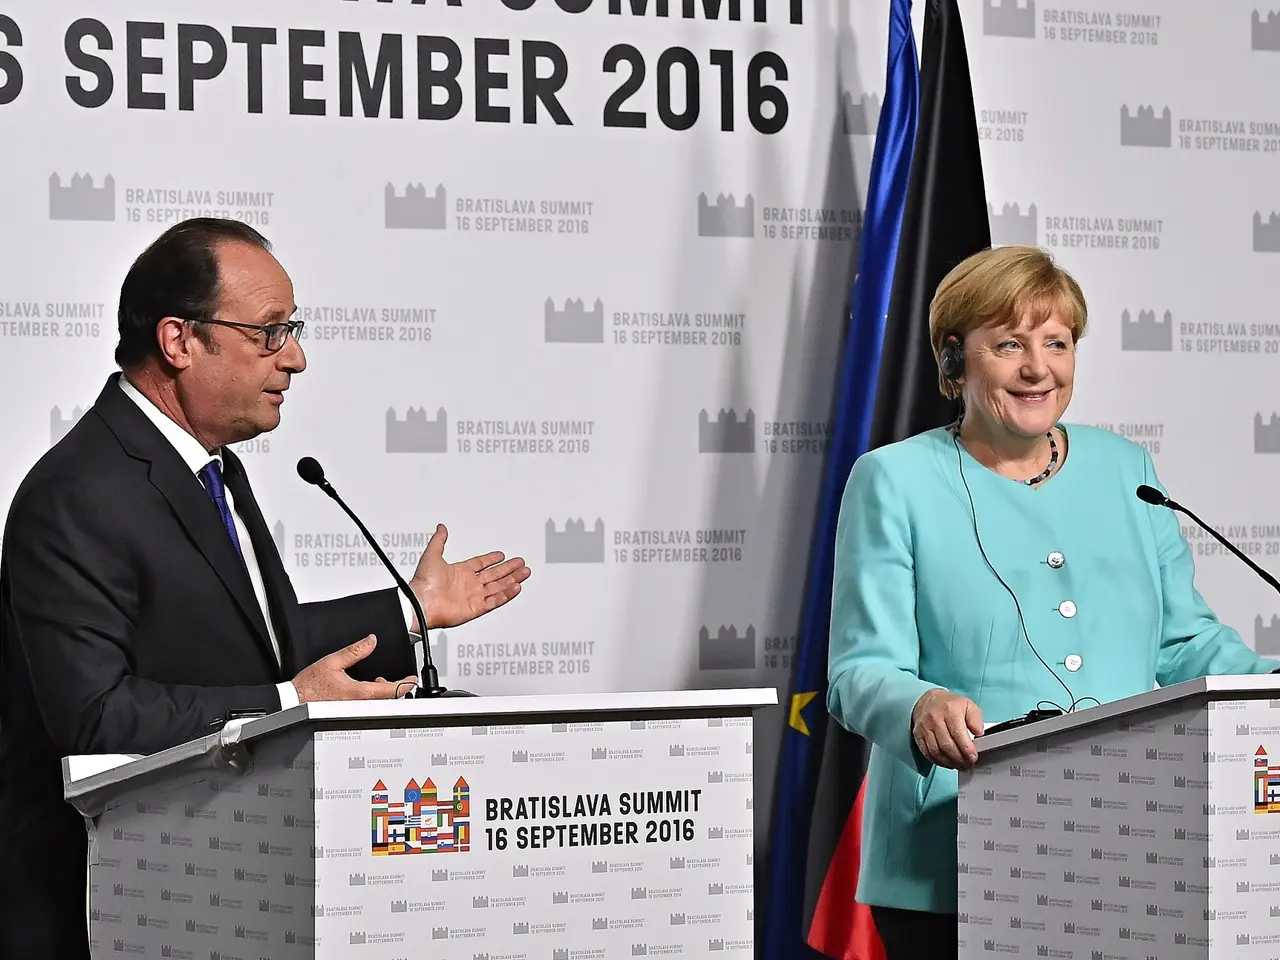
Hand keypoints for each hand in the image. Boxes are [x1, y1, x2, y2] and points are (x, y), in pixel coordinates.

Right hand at [292, 635, 415, 703]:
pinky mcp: (348, 714)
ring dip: (382, 694)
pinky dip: (372, 699)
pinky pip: (367, 708)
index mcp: (359, 692)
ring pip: (378, 705)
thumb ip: (355, 651)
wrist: (294, 702)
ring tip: (376, 682)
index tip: (411, 679)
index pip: (391, 690)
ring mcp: (354, 711)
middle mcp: (359, 705)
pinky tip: (364, 690)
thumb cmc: (309, 686)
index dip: (406, 684)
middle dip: (393, 689)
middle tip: (391, 679)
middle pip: (387, 700)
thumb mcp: (332, 662)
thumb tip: (371, 641)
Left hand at [408, 524, 530, 629]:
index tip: (502, 555)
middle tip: (521, 563)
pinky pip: (495, 601)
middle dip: (509, 569)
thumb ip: (439, 541)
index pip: (481, 564)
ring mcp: (473, 596)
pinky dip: (506, 594)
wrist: (421, 602)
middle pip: (494, 575)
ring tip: (524, 573)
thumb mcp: (431, 555)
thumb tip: (441, 528)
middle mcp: (468, 585)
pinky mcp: (476, 608)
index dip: (491, 559)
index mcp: (459, 572)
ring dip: (512, 580)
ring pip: (498, 587)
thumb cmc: (423, 582)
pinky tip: (516, 587)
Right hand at [911, 688, 982, 768]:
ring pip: (936, 751)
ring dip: (949, 762)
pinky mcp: (918, 735)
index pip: (958, 734)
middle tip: (968, 763)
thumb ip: (976, 719)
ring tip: (959, 765)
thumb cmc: (950, 705)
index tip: (973, 757)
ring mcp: (924, 727)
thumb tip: (979, 733)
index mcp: (949, 710)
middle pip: (947, 745)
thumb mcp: (968, 705)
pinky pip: (927, 753)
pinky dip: (938, 761)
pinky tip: (947, 762)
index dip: (966, 749)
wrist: (929, 700)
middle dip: (959, 758)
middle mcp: (935, 718)